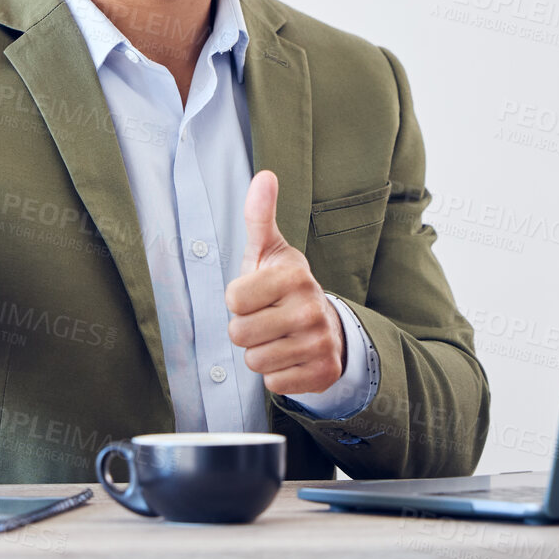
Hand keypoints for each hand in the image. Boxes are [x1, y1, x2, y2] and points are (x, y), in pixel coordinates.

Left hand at [225, 170, 345, 395]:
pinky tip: (290, 356)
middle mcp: (311, 307)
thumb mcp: (268, 250)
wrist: (324, 325)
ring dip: (259, 353)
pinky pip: (274, 384)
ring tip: (276, 337)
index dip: (237, 300)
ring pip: (255, 361)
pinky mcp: (323, 372)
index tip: (255, 294)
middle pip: (240, 333)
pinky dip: (276, 374)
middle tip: (265, 319)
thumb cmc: (282, 285)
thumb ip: (259, 215)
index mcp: (294, 275)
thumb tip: (264, 175)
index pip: (234, 298)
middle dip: (245, 329)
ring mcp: (320, 342)